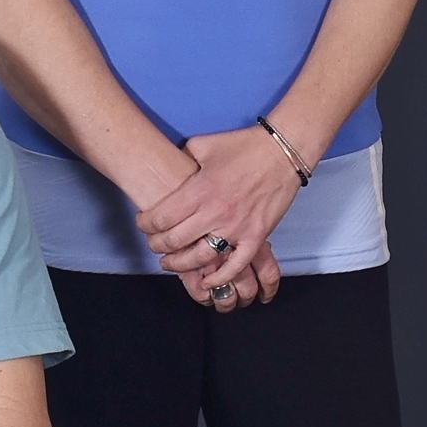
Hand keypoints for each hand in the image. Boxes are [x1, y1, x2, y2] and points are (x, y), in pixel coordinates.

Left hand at [139, 128, 301, 302]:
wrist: (283, 151)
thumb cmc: (244, 145)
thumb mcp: (203, 145)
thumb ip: (182, 158)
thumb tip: (167, 166)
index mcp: (199, 190)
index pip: (160, 218)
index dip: (145, 224)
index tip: (143, 223)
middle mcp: (215, 212)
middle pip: (174, 241)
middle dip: (157, 245)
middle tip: (153, 244)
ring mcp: (236, 227)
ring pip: (199, 258)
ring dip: (180, 264)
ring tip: (170, 263)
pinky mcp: (256, 236)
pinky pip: (236, 265)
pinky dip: (220, 277)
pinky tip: (207, 282)